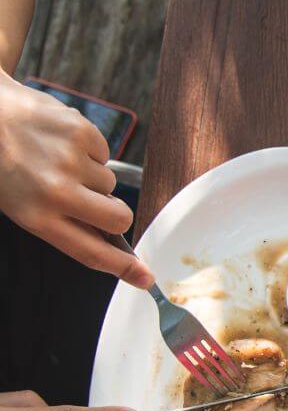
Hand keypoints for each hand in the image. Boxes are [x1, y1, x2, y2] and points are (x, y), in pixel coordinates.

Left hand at [0, 74, 153, 286]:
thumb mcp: (19, 203)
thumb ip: (60, 222)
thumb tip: (106, 237)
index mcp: (36, 217)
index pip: (90, 252)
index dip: (122, 268)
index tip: (145, 278)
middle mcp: (56, 192)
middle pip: (118, 219)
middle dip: (116, 214)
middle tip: (98, 202)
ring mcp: (71, 161)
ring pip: (109, 183)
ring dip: (91, 176)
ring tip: (56, 159)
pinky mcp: (81, 133)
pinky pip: (104, 153)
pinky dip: (88, 149)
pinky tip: (60, 140)